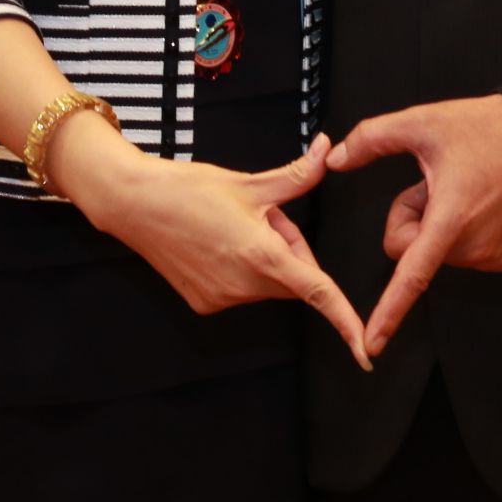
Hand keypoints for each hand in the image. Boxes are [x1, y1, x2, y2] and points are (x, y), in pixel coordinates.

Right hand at [53, 123, 371, 369]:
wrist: (135, 204)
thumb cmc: (190, 189)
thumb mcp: (250, 182)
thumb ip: (299, 175)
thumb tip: (329, 149)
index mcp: (262, 256)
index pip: (317, 291)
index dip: (346, 321)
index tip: (366, 352)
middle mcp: (243, 285)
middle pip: (293, 276)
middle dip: (289, 247)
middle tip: (263, 215)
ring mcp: (222, 298)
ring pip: (268, 283)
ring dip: (265, 258)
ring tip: (231, 226)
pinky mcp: (205, 303)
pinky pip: (242, 290)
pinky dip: (242, 269)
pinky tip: (215, 242)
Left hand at [331, 95, 501, 359]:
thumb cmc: (484, 128)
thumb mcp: (421, 122)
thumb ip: (372, 138)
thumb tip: (336, 158)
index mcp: (451, 217)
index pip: (412, 275)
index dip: (389, 312)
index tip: (372, 343)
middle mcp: (473, 245)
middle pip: (408, 250)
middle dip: (410, 219)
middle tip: (434, 183)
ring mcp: (490, 255)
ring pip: (432, 252)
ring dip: (434, 223)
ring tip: (459, 189)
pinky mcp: (501, 258)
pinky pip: (456, 252)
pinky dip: (455, 230)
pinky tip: (474, 200)